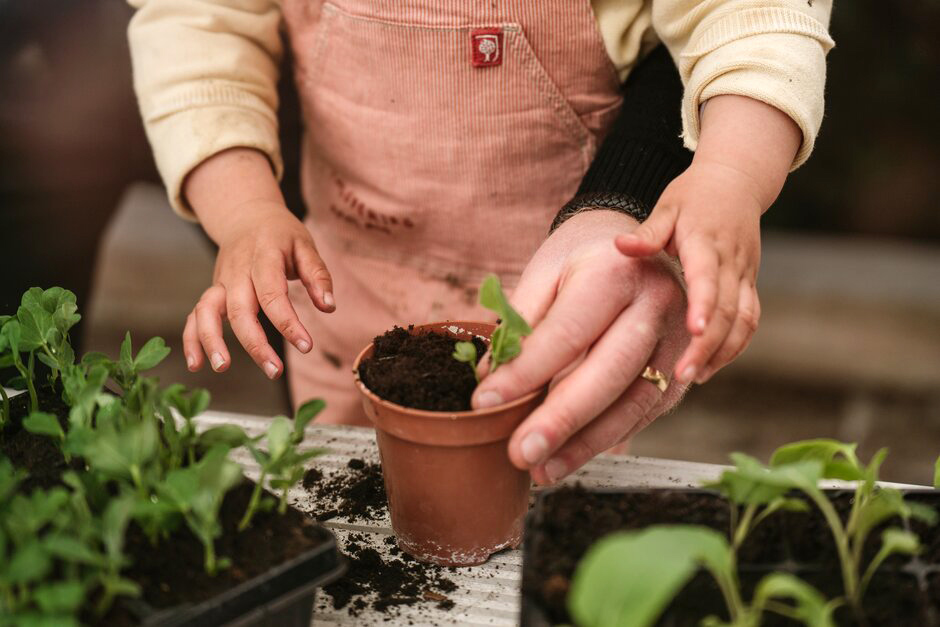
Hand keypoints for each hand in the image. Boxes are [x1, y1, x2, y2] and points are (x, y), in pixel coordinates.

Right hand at [181, 149, 334, 378]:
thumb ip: (318, 275)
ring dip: (211, 341)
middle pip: (239, 309)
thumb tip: (328, 306)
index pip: (272, 294)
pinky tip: (197, 365)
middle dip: (255, 343)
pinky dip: (191, 339)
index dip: (287, 322)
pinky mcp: (213, 291)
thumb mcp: (305, 245)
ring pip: (208, 311)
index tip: (306, 345)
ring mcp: (220, 281)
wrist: (246, 215)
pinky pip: (195, 315)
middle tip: (274, 371)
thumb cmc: (281, 234)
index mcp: (264, 257)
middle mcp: (237, 271)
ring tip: (222, 368)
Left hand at [470, 210, 689, 484]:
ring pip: (634, 401)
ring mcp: (679, 338)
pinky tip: (571, 456)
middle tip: (520, 453)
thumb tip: (491, 376)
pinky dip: (607, 439)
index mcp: (615, 271)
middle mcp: (656, 303)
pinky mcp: (685, 369)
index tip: (485, 401)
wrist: (642, 245)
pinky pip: (646, 412)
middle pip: (609, 372)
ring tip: (541, 470)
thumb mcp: (547, 271)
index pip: (567, 333)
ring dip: (585, 443)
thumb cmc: (583, 258)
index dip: (525, 372)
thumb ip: (520, 319)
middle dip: (562, 419)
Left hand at [615, 161, 761, 384]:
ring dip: (723, 352)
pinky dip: (735, 345)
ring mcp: (746, 274)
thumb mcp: (668, 205)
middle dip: (707, 345)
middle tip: (683, 374)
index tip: (694, 332)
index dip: (704, 306)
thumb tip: (620, 246)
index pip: (709, 278)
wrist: (737, 181)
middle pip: (727, 310)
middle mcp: (732, 261)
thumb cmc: (694, 195)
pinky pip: (749, 319)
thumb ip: (648, 231)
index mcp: (706, 241)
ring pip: (744, 320)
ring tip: (696, 376)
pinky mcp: (751, 283)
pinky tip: (711, 364)